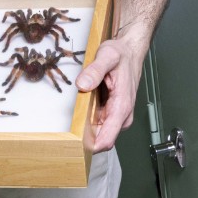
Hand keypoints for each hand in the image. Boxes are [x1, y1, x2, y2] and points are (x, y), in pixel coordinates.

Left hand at [75, 37, 145, 152]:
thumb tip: (82, 84)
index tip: (74, 145)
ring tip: (74, 115)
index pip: (107, 139)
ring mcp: (117, 114)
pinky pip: (98, 122)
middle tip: (67, 129)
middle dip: (85, 137)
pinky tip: (83, 107)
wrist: (130, 51)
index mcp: (122, 106)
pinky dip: (89, 119)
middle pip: (101, 138)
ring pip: (99, 131)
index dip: (91, 146)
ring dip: (86, 128)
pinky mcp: (112, 111)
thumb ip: (94, 71)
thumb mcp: (107, 56)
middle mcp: (122, 115)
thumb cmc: (121, 55)